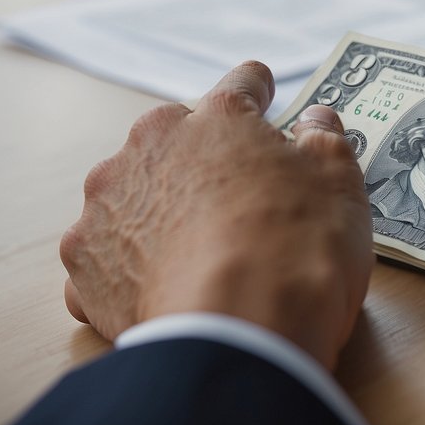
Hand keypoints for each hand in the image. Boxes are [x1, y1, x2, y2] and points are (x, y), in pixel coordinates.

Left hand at [59, 61, 372, 370]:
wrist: (238, 337)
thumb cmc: (297, 252)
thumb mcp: (340, 184)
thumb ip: (325, 141)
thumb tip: (315, 123)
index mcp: (213, 119)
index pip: (240, 87)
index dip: (259, 93)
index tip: (264, 96)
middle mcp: (147, 149)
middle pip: (177, 141)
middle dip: (205, 162)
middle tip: (241, 200)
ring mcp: (106, 209)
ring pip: (134, 197)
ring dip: (160, 213)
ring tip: (199, 255)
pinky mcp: (84, 269)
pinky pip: (108, 260)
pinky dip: (131, 271)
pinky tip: (162, 290)